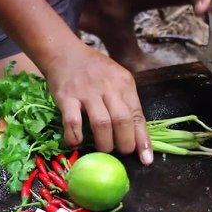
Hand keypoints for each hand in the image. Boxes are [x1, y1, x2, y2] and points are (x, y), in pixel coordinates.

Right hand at [44, 42, 153, 165]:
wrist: (64, 52)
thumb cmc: (94, 70)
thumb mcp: (116, 79)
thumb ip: (126, 102)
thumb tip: (136, 134)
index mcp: (124, 83)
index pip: (138, 115)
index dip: (142, 140)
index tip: (146, 159)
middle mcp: (108, 87)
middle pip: (122, 120)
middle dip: (124, 143)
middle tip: (121, 153)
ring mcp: (87, 92)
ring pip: (101, 123)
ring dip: (104, 143)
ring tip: (103, 149)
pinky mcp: (67, 97)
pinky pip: (73, 121)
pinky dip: (75, 136)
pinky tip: (76, 143)